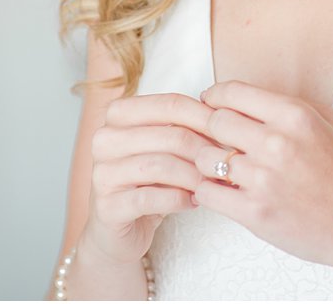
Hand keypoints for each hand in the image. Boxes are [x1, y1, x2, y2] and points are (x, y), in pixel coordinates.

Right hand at [79, 93, 218, 265]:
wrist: (118, 229)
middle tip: (227, 164)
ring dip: (194, 176)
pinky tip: (194, 202)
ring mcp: (102, 173)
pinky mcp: (107, 206)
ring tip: (213, 184)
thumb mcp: (166, 148)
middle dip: (205, 151)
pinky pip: (151, 198)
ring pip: (161, 166)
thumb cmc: (149, 182)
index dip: (206, 116)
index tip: (230, 131)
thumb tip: (227, 119)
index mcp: (119, 114)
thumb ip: (186, 128)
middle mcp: (105, 139)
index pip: (171, 104)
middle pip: (170, 135)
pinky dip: (179, 199)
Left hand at [193, 81, 332, 272]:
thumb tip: (250, 98)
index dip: (215, 96)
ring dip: (207, 161)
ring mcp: (264, 179)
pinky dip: (207, 190)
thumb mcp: (328, 122)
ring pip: (204, 157)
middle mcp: (277, 142)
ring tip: (217, 166)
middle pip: (214, 122)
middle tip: (214, 137)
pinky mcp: (254, 212)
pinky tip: (220, 189)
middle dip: (210, 128)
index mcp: (295, 116)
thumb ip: (289, 106)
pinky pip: (207, 192)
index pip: (234, 93)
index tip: (211, 102)